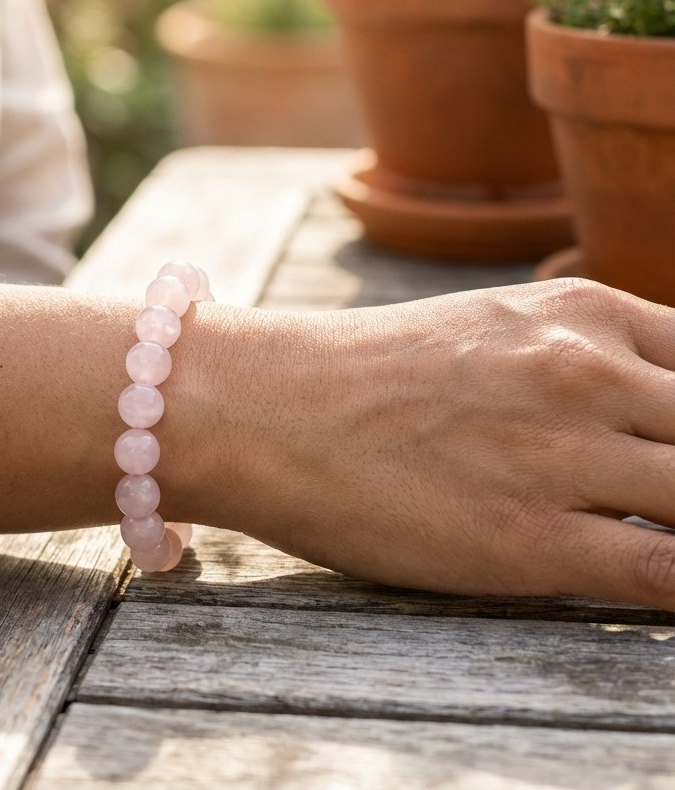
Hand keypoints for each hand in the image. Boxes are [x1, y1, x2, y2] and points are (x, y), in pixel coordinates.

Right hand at [202, 279, 674, 608]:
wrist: (266, 405)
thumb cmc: (368, 372)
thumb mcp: (492, 326)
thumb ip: (582, 356)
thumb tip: (648, 408)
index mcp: (584, 314)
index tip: (672, 447)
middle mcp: (587, 374)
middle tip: (661, 495)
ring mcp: (562, 456)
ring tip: (648, 529)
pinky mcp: (530, 540)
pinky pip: (666, 575)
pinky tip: (655, 587)